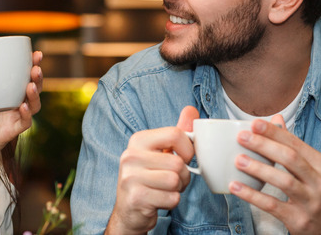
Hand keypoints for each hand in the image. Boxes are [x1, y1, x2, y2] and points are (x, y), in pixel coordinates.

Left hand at [0, 50, 43, 162]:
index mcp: (11, 90)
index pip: (25, 74)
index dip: (32, 64)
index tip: (34, 52)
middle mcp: (19, 101)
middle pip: (35, 86)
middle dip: (38, 75)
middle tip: (36, 66)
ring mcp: (18, 115)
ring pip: (34, 103)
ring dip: (35, 93)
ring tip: (31, 84)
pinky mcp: (15, 129)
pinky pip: (25, 121)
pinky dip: (26, 113)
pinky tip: (23, 106)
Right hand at [106, 106, 198, 234]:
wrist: (129, 210)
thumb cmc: (149, 178)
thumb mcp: (160, 152)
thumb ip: (177, 132)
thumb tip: (191, 109)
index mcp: (138, 140)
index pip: (175, 134)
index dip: (187, 149)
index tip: (183, 158)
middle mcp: (130, 156)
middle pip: (177, 162)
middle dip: (183, 176)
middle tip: (172, 180)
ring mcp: (130, 177)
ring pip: (175, 181)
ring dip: (177, 189)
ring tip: (164, 189)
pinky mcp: (136, 198)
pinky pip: (171, 198)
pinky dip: (171, 202)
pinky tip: (159, 200)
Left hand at [230, 115, 320, 234]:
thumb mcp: (317, 169)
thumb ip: (295, 146)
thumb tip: (276, 120)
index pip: (296, 144)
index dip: (274, 133)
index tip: (255, 124)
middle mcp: (320, 183)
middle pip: (290, 158)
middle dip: (264, 145)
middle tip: (242, 138)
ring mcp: (311, 203)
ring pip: (283, 181)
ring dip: (258, 168)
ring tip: (239, 160)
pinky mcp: (299, 220)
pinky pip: (272, 205)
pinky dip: (252, 195)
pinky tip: (237, 186)